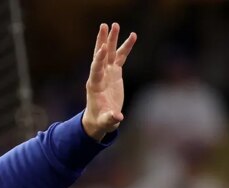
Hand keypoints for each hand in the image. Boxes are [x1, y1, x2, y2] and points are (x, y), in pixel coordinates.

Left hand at [82, 23, 136, 140]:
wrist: (100, 119)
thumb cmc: (101, 120)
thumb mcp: (106, 121)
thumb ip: (110, 118)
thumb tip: (118, 117)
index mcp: (95, 85)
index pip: (96, 69)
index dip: (98, 60)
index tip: (102, 49)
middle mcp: (99, 76)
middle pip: (100, 55)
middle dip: (102, 41)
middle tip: (104, 26)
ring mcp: (107, 73)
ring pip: (109, 53)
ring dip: (112, 39)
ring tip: (115, 25)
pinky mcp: (115, 73)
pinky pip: (120, 57)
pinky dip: (126, 47)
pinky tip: (133, 35)